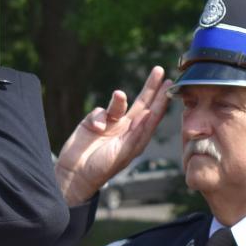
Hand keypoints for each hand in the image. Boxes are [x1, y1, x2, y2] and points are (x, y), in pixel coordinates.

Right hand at [53, 66, 170, 205]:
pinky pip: (99, 111)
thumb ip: (136, 133)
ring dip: (119, 99)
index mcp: (137, 138)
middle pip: (141, 104)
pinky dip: (98, 117)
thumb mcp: (123, 153)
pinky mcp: (93, 122)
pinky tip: (96, 128)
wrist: (75, 174)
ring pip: (118, 103)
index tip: (170, 85)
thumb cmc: (102, 168)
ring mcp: (109, 124)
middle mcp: (126, 129)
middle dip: (150, 88)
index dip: (161, 100)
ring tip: (118, 95)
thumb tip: (148, 114)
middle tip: (159, 71)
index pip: (153, 116)